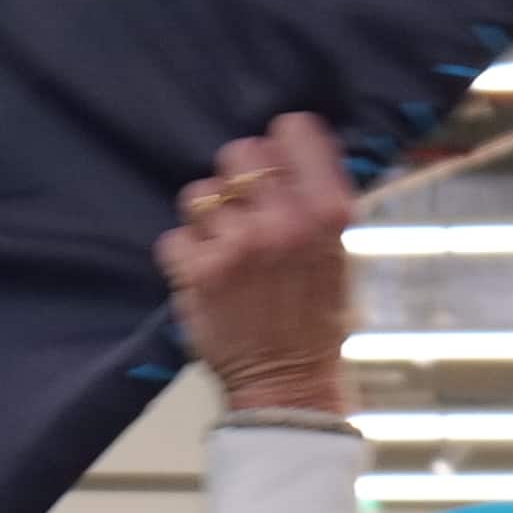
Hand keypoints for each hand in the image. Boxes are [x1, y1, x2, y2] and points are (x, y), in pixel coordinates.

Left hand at [155, 114, 359, 414]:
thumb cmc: (315, 317)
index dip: (281, 145)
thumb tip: (285, 143)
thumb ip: (315, 197)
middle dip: (238, 180)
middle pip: (239, 153)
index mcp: (327, 211)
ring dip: (208, 219)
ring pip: (199, 194)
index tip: (278, 168)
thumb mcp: (338, 251)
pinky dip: (185, 256)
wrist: (288, 384)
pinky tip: (207, 277)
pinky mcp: (197, 272)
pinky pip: (174, 237)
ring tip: (227, 250)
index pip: (293, 128)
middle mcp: (284, 220)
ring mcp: (237, 245)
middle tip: (248, 213)